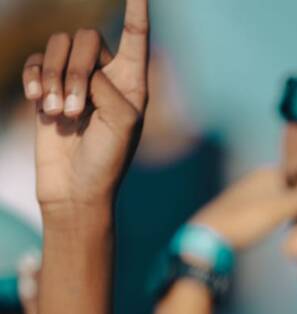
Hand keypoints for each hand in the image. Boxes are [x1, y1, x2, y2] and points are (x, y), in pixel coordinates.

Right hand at [23, 0, 149, 218]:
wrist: (75, 188)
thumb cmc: (107, 160)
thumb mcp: (121, 123)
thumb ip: (106, 86)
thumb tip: (82, 68)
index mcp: (133, 83)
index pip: (136, 37)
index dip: (137, 10)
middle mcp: (106, 76)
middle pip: (85, 38)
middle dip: (74, 70)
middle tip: (73, 110)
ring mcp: (75, 81)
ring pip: (57, 45)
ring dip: (53, 76)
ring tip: (57, 113)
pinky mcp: (48, 88)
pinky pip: (36, 61)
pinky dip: (34, 78)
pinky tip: (39, 102)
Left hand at [188, 167, 296, 249]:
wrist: (208, 240)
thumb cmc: (243, 221)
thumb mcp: (278, 209)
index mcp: (267, 173)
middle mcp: (259, 180)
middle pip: (293, 184)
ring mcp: (253, 195)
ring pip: (284, 197)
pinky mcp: (248, 211)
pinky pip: (275, 208)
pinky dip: (286, 213)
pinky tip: (293, 223)